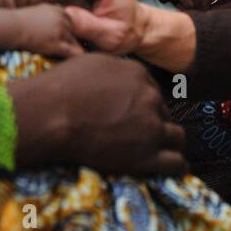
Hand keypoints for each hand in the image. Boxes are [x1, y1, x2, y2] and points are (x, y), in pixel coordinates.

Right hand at [5, 4, 81, 58]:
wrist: (11, 27)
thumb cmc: (18, 22)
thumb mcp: (37, 12)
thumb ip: (49, 16)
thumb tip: (53, 26)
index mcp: (58, 10)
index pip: (70, 22)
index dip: (68, 32)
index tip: (67, 40)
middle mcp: (62, 19)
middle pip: (74, 32)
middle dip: (71, 40)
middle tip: (72, 51)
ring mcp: (60, 31)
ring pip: (75, 42)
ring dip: (74, 49)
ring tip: (75, 59)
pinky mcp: (56, 44)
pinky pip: (73, 52)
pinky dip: (76, 57)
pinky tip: (77, 63)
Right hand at [7, 54, 187, 174]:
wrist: (52, 114)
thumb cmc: (63, 87)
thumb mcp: (93, 62)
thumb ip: (114, 69)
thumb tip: (117, 76)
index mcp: (139, 75)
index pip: (153, 91)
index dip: (143, 104)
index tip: (133, 114)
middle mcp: (151, 99)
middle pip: (164, 113)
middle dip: (155, 122)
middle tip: (137, 134)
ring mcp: (151, 129)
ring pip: (177, 137)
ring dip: (169, 142)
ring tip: (160, 151)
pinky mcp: (147, 157)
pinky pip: (176, 163)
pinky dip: (176, 166)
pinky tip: (171, 168)